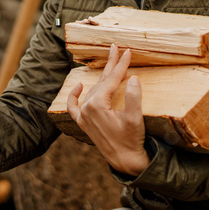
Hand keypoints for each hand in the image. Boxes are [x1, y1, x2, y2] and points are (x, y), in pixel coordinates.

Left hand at [67, 44, 150, 176]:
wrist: (125, 161)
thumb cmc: (131, 140)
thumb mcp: (135, 118)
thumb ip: (133, 97)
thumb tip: (132, 78)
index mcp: (97, 105)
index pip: (111, 79)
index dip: (121, 65)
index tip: (128, 52)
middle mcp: (87, 108)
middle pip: (101, 82)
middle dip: (111, 65)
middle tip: (116, 48)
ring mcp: (84, 116)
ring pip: (93, 90)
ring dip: (101, 77)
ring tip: (109, 62)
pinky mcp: (84, 124)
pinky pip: (74, 107)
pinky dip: (74, 96)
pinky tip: (78, 86)